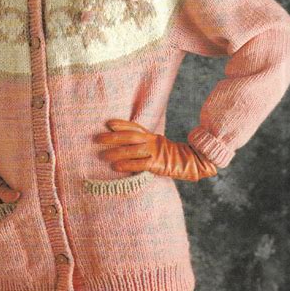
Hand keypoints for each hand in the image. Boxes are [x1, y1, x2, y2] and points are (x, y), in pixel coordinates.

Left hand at [94, 119, 217, 181]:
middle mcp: (151, 141)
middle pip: (129, 136)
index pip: (134, 127)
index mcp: (151, 135)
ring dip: (116, 152)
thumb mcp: (157, 145)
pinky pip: (139, 164)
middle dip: (112, 137)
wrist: (192, 162)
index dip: (121, 124)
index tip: (108, 123)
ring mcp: (154, 152)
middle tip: (97, 139)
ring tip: (103, 155)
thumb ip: (144, 143)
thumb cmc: (171, 156)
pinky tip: (116, 167)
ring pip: (132, 150)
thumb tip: (125, 143)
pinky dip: (127, 165)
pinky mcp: (157, 164)